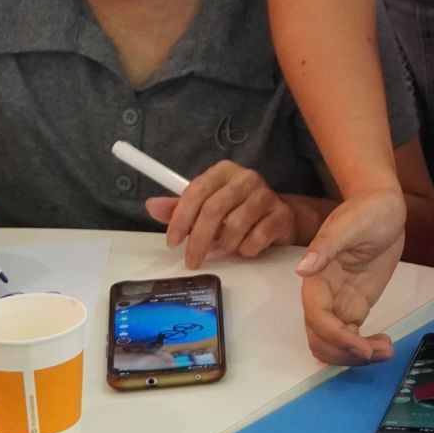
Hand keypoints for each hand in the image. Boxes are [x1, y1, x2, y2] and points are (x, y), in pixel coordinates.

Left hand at [146, 160, 294, 267]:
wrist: (280, 215)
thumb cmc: (238, 210)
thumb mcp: (207, 206)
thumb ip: (180, 207)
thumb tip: (152, 206)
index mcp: (224, 171)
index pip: (196, 191)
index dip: (180, 218)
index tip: (172, 242)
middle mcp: (246, 178)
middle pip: (214, 210)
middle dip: (198, 241)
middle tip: (191, 261)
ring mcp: (266, 195)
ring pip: (234, 227)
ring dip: (225, 245)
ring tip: (227, 246)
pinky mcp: (281, 215)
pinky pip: (255, 239)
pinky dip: (246, 250)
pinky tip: (246, 247)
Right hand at [296, 185, 405, 366]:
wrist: (384, 206)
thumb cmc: (367, 209)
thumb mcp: (350, 224)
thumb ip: (327, 246)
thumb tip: (302, 269)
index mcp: (317, 277)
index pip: (317, 318)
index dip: (336, 336)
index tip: (362, 346)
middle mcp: (323, 295)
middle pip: (321, 339)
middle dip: (344, 353)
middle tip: (377, 352)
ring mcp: (339, 302)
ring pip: (334, 344)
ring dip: (354, 357)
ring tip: (385, 351)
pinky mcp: (355, 305)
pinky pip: (351, 336)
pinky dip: (364, 349)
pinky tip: (384, 344)